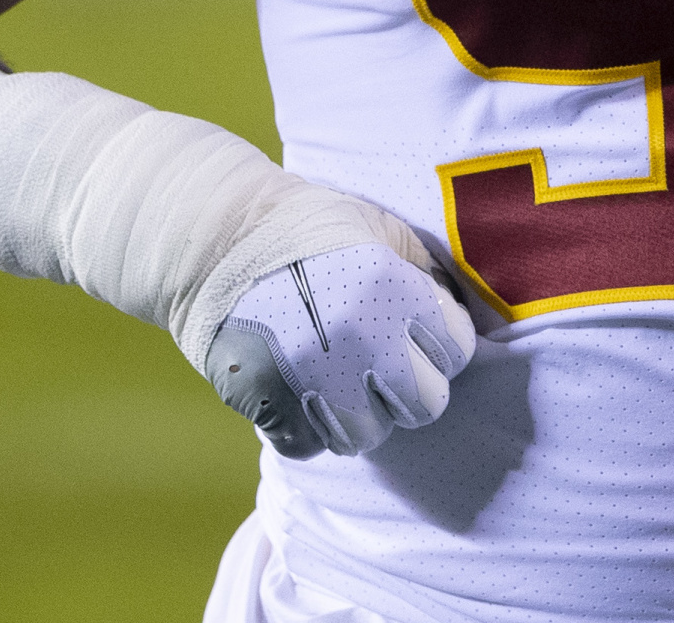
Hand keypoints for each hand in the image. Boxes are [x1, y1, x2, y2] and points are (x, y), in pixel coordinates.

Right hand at [197, 241, 479, 458]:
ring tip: (331, 375)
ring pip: (365, 436)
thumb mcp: (382, 231)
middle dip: (406, 388)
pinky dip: (302, 424)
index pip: (457, 351)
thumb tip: (458, 321)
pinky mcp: (265, 399)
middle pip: (424, 405)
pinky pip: (307, 444)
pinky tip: (293, 386)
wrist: (216, 236)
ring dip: (353, 413)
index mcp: (394, 289)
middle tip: (376, 363)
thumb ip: (427, 278)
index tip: (409, 330)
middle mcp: (359, 336)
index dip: (436, 342)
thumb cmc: (310, 228)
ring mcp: (310, 374)